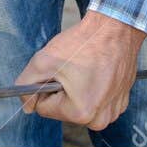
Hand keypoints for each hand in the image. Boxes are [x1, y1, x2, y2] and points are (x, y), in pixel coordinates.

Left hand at [12, 10, 145, 129]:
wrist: (114, 28)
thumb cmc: (82, 44)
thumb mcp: (43, 61)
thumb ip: (26, 86)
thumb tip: (28, 106)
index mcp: (81, 113)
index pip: (44, 109)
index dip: (44, 87)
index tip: (56, 72)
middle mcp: (100, 118)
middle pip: (63, 110)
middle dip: (61, 90)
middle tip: (70, 69)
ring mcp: (114, 111)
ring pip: (79, 106)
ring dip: (76, 90)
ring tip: (84, 69)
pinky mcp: (121, 101)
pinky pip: (96, 101)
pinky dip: (92, 88)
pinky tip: (95, 71)